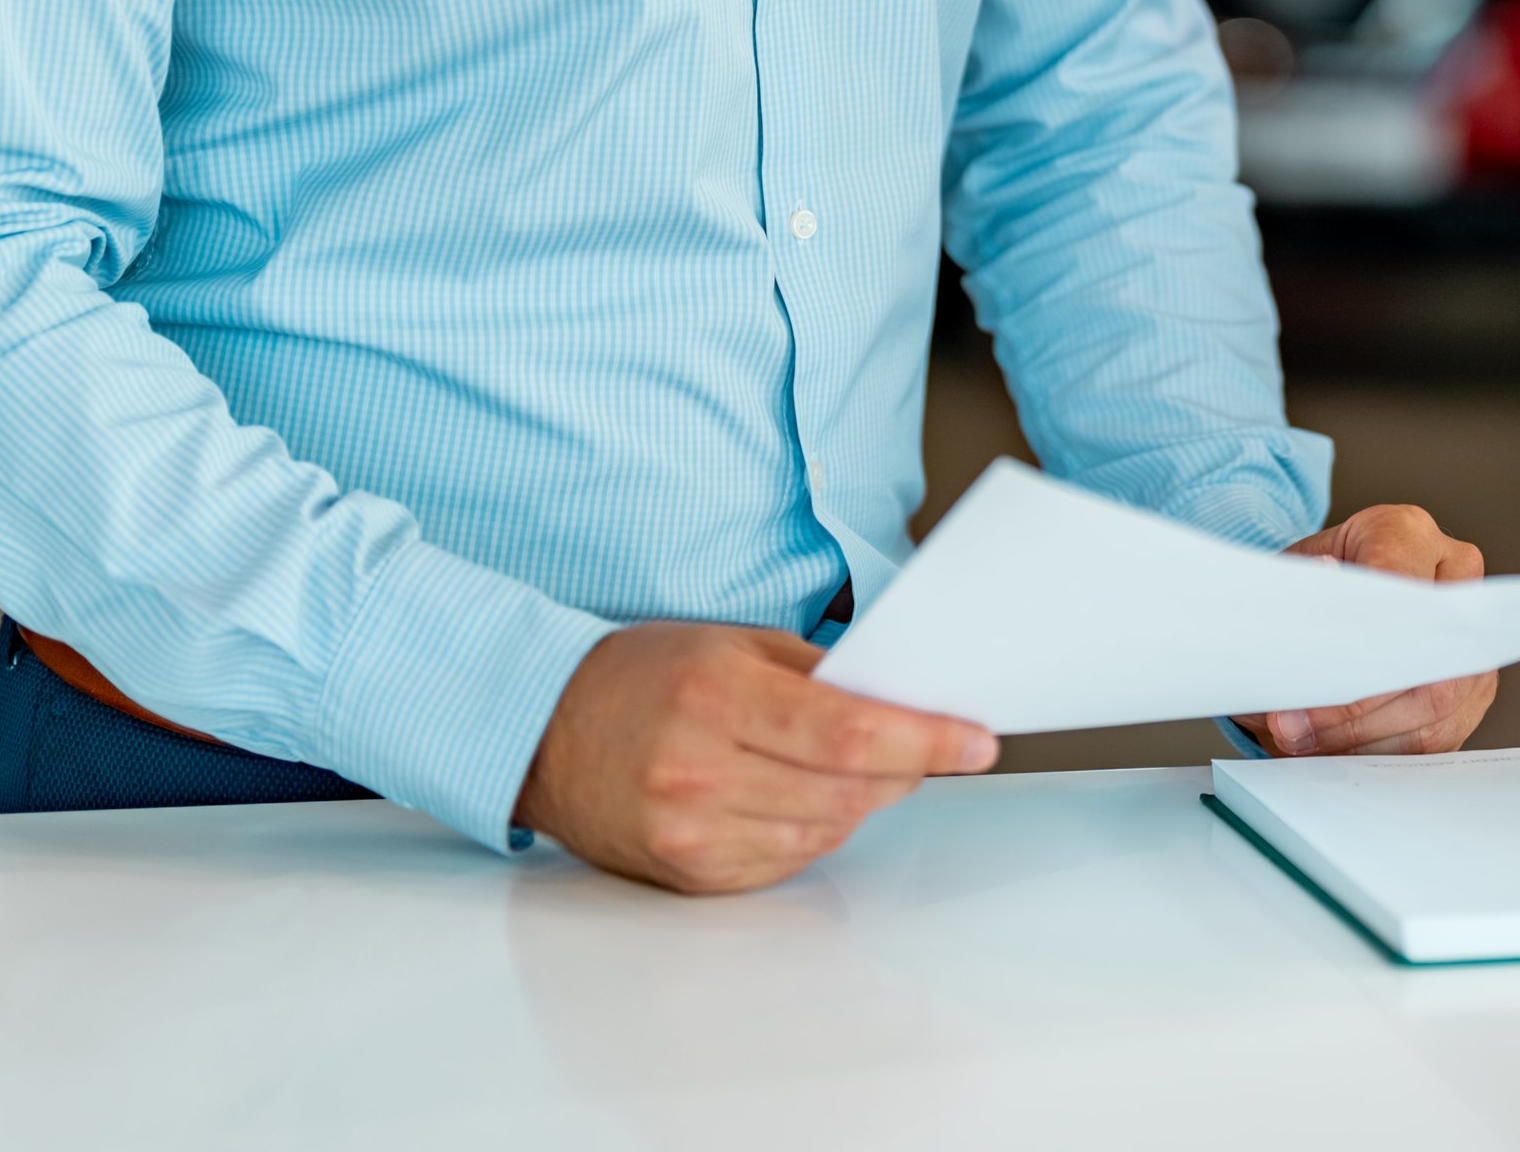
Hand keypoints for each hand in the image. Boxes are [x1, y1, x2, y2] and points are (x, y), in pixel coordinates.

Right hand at [513, 621, 993, 893]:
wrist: (542, 731)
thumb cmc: (640, 676)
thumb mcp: (729, 644)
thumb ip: (817, 674)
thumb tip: (902, 703)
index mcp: (716, 700)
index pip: (850, 732)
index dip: (927, 739)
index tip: (978, 739)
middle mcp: (700, 774)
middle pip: (847, 787)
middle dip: (906, 767)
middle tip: (935, 745)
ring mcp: (692, 834)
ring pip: (825, 829)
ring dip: (863, 798)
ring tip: (863, 764)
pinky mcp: (689, 874)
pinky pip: (788, 860)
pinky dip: (817, 829)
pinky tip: (808, 796)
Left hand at [1240, 503, 1502, 756]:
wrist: (1342, 590)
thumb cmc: (1317, 579)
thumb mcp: (1293, 575)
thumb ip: (1297, 597)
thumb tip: (1307, 614)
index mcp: (1410, 535)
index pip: (1400, 592)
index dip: (1359, 642)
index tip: (1311, 677)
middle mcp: (1457, 580)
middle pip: (1424, 661)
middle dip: (1353, 710)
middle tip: (1289, 727)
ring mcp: (1472, 639)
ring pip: (1433, 710)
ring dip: (1360, 740)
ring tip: (1300, 744)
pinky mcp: (1472, 690)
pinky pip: (1436, 738)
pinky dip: (1378, 753)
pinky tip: (1333, 754)